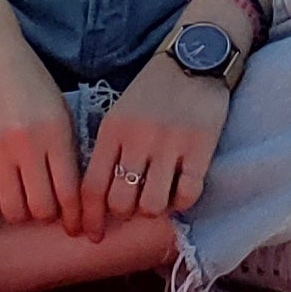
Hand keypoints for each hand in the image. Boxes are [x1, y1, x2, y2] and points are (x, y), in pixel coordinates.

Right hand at [0, 27, 82, 229]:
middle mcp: (27, 146)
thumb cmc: (31, 81)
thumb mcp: (61, 111)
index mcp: (56, 134)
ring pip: (13, 210)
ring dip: (22, 213)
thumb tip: (74, 195)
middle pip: (41, 209)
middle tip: (49, 211)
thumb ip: (67, 151)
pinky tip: (4, 195)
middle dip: (49, 217)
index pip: (69, 193)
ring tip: (26, 203)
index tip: (77, 228)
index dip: (75, 218)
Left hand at [77, 48, 231, 239]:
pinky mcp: (200, 147)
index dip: (90, 217)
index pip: (92, 187)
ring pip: (153, 205)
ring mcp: (170, 144)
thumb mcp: (120, 113)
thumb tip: (99, 200)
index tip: (92, 234)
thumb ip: (109, 150)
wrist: (194, 57)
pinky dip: (183, 202)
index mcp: (112, 130)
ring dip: (155, 209)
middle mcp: (138, 139)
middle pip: (121, 202)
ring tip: (159, 197)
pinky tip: (181, 191)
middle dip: (126, 213)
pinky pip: (188, 194)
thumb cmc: (152, 91)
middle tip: (135, 208)